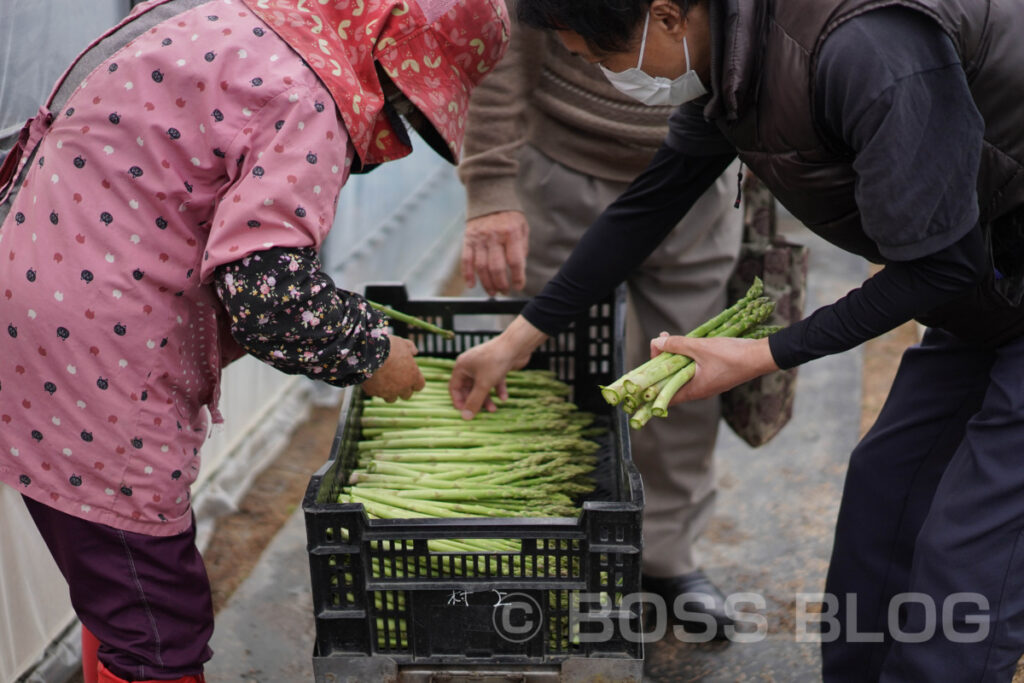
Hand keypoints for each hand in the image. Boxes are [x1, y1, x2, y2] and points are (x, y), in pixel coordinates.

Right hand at [361, 336, 425, 401]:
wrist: (369, 353)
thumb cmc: (389, 347)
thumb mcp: (402, 343)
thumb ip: (410, 347)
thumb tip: (415, 352)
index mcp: (413, 376)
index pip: (419, 385)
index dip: (415, 381)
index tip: (410, 376)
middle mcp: (402, 387)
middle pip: (406, 395)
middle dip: (402, 389)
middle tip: (396, 380)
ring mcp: (387, 392)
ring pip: (391, 399)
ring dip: (389, 392)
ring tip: (383, 382)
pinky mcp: (373, 392)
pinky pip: (375, 393)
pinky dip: (374, 388)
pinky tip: (371, 378)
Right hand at [449, 316, 546, 417]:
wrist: (516, 345)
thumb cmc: (495, 361)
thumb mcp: (483, 384)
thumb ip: (474, 401)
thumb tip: (465, 417)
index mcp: (462, 366)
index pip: (454, 387)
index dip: (458, 401)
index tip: (465, 413)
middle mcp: (471, 365)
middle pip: (469, 388)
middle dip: (476, 401)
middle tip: (481, 412)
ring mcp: (484, 366)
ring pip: (482, 386)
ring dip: (487, 398)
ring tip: (495, 409)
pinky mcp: (496, 366)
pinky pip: (494, 381)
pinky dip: (498, 390)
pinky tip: (504, 397)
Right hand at [461, 211, 529, 295]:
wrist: (489, 197)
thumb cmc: (509, 215)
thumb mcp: (522, 228)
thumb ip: (521, 248)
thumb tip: (519, 270)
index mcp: (511, 233)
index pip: (515, 261)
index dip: (517, 277)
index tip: (518, 286)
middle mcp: (494, 236)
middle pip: (496, 268)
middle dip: (501, 284)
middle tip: (504, 291)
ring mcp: (479, 239)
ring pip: (481, 267)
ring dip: (487, 283)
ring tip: (492, 292)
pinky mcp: (468, 240)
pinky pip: (466, 260)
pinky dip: (468, 275)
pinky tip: (472, 285)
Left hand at [649, 334, 779, 406]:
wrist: (760, 356)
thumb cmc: (731, 355)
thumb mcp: (700, 347)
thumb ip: (677, 345)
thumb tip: (657, 343)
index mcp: (693, 390)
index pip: (664, 395)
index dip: (651, 384)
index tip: (644, 370)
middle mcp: (699, 390)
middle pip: (671, 380)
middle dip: (661, 362)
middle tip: (658, 343)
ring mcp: (707, 383)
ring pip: (682, 372)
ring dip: (673, 356)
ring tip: (667, 338)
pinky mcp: (714, 374)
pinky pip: (693, 367)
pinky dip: (685, 356)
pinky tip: (684, 342)